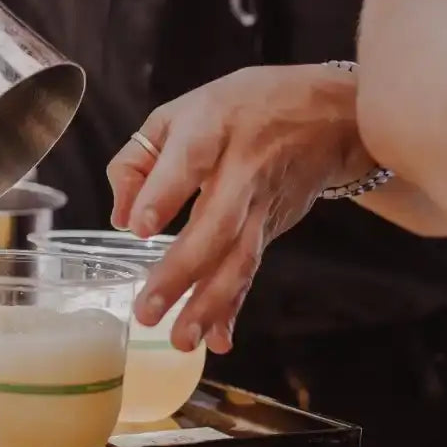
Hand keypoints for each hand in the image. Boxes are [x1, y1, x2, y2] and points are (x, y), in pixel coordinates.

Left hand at [107, 65, 372, 354]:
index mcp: (213, 126)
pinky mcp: (273, 227)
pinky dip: (235, 306)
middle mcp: (242, 168)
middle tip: (147, 308)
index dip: (164, 194)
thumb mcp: (181, 111)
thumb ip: (138, 159)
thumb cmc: (240, 108)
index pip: (189, 160)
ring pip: (239, 256)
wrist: (326, 114)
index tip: (138, 227)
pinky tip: (217, 338)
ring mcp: (263, 202)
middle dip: (182, 270)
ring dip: (210, 302)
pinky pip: (251, 269)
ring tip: (181, 338)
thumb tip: (119, 215)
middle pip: (216, 223)